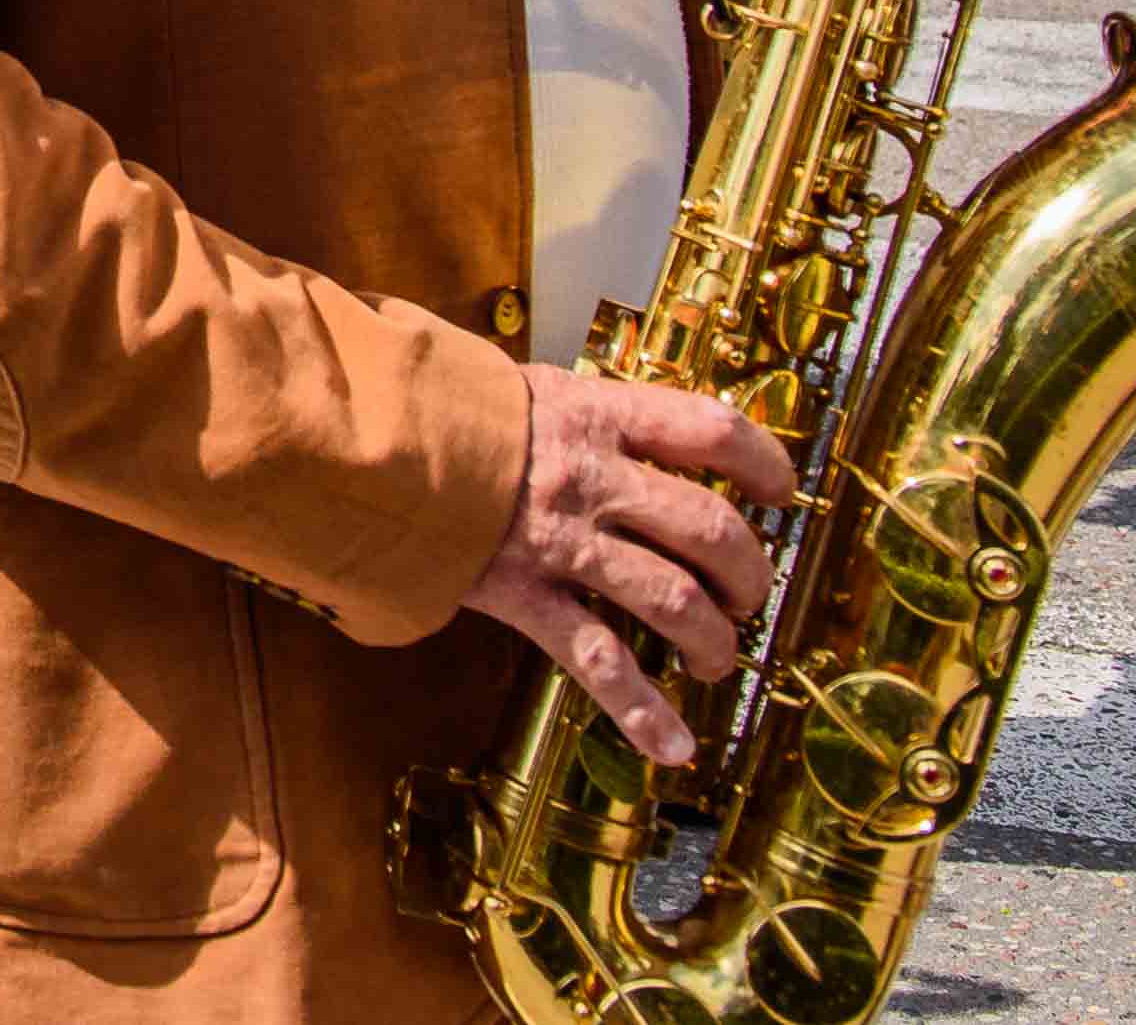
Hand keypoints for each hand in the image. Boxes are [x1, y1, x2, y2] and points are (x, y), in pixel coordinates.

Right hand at [459, 364, 796, 766]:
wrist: (352, 440)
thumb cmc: (426, 408)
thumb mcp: (510, 386)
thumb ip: (568, 409)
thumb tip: (605, 419)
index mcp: (592, 415)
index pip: (709, 429)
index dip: (764, 460)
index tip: (782, 490)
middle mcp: (591, 479)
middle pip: (711, 530)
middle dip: (747, 572)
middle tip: (748, 593)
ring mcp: (561, 541)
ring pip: (674, 600)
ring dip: (711, 638)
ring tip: (713, 657)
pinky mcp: (523, 595)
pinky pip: (600, 660)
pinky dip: (643, 712)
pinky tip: (673, 748)